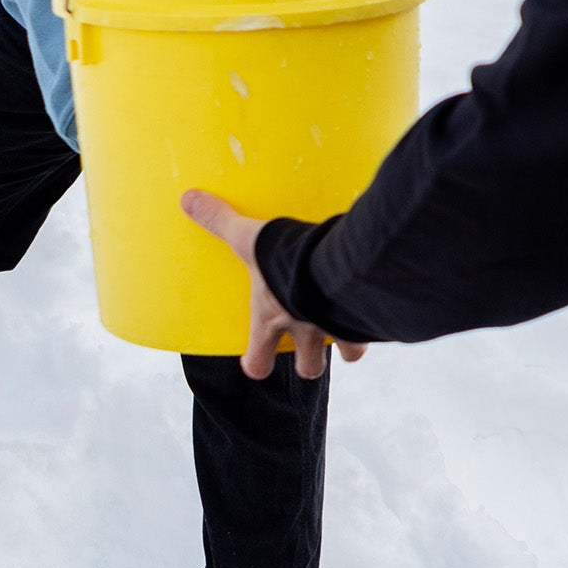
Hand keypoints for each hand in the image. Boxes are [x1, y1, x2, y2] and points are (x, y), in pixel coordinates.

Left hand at [181, 190, 367, 379]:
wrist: (337, 265)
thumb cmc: (288, 259)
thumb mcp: (250, 238)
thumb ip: (220, 220)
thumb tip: (187, 198)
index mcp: (272, 319)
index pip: (258, 362)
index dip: (257, 363)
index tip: (257, 359)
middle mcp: (306, 331)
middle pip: (310, 369)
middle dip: (311, 362)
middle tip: (311, 343)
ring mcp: (340, 327)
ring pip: (350, 353)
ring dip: (350, 342)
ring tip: (350, 323)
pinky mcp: (369, 317)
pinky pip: (378, 327)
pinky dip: (378, 320)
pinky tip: (380, 305)